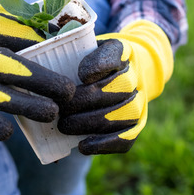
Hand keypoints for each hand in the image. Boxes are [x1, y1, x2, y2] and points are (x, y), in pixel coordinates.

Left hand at [57, 20, 172, 153]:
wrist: (117, 74)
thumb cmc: (87, 62)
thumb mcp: (80, 48)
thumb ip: (67, 51)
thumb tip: (54, 66)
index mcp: (121, 50)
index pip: (114, 55)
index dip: (99, 65)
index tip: (81, 75)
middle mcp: (135, 74)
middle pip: (117, 88)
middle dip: (85, 100)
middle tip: (59, 108)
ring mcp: (139, 100)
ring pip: (122, 114)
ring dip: (90, 123)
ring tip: (64, 126)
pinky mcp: (137, 124)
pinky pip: (127, 137)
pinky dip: (105, 144)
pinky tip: (82, 146)